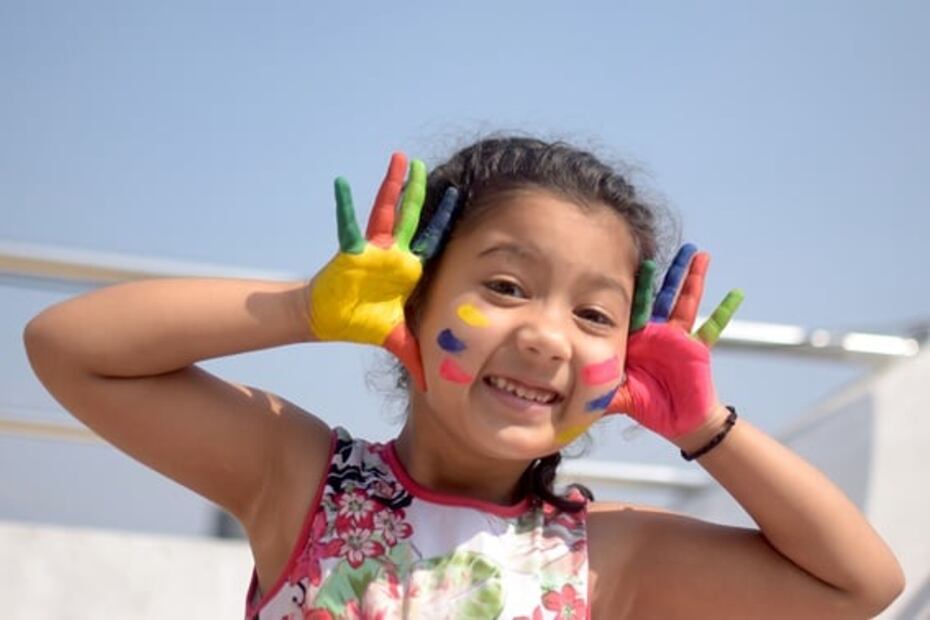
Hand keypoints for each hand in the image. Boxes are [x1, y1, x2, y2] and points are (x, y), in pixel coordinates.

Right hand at [308, 152, 458, 391]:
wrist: (329, 320)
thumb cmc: (362, 324)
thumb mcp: (396, 340)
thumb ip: (416, 358)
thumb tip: (433, 388)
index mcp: (408, 269)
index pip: (432, 239)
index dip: (443, 219)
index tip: (458, 196)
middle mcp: (393, 253)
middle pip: (411, 217)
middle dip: (420, 192)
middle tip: (427, 165)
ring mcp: (372, 248)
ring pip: (386, 211)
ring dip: (393, 186)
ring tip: (401, 159)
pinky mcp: (352, 250)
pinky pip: (348, 224)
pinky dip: (344, 205)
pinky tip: (342, 183)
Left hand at [607, 244, 743, 439]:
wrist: (679, 421)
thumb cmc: (648, 406)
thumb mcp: (618, 396)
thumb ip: (599, 391)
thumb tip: (570, 394)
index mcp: (636, 339)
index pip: (634, 307)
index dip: (636, 287)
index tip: (636, 263)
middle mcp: (656, 333)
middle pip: (661, 296)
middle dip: (667, 272)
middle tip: (670, 247)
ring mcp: (678, 337)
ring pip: (685, 302)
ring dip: (693, 278)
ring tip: (699, 254)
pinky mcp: (697, 346)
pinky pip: (712, 326)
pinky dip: (724, 311)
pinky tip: (735, 294)